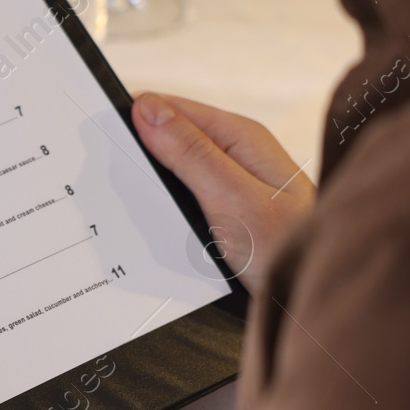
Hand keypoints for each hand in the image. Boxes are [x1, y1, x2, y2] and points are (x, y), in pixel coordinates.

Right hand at [131, 92, 315, 291]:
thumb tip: (147, 108)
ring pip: (170, 169)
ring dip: (150, 185)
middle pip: (167, 136)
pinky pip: (180, 196)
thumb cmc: (287, 249)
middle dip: (138, 155)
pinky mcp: (223, 209)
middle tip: (112, 179)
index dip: (131, 120)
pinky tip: (152, 222)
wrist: (309, 302)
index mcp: (239, 137)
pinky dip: (163, 206)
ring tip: (129, 203)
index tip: (99, 138)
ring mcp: (230, 181)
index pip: (168, 107)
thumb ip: (190, 151)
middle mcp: (235, 153)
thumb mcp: (232, 198)